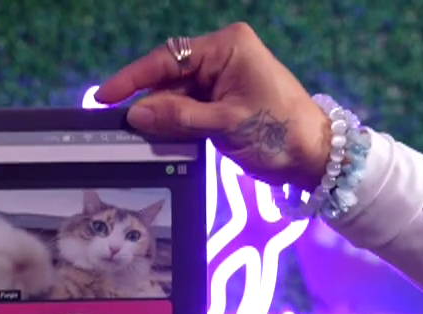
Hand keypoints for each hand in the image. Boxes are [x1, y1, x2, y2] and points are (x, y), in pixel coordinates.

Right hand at [97, 24, 332, 189]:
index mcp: (228, 47)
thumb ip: (179, 118)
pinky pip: (190, 109)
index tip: (105, 96)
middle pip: (170, 77)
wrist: (317, 156)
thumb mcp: (227, 125)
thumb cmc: (282, 133)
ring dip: (162, 118)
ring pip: (177, 96)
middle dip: (149, 103)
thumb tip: (137, 114)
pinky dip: (177, 125)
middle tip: (123, 128)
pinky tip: (163, 138)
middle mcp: (223, 56)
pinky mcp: (225, 99)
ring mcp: (224, 78)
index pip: (169, 58)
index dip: (134, 78)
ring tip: (143, 138)